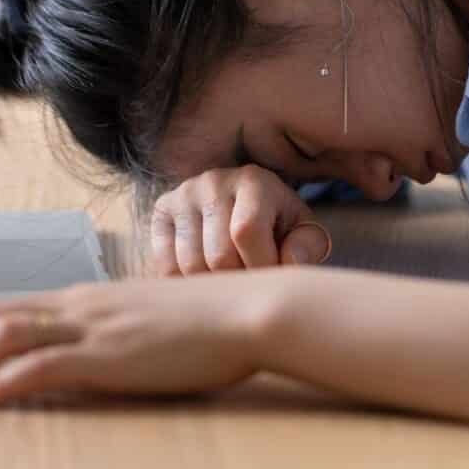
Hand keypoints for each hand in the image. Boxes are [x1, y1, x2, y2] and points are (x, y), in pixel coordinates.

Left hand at [0, 270, 286, 410]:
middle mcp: (77, 305)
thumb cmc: (206, 318)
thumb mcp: (146, 320)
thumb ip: (111, 331)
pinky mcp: (108, 353)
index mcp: (84, 298)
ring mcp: (91, 326)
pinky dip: (1, 380)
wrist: (246, 308)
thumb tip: (86, 351)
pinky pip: (41, 364)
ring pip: (4, 336)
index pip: (6, 310)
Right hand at [150, 164, 331, 275]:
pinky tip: (206, 279)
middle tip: (250, 286)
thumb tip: (287, 262)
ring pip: (190, 265)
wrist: (242, 206)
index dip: (260, 266)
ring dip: (213, 288)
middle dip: (238, 283)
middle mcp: (213, 181)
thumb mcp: (302, 232)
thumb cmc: (278, 227)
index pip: (246, 232)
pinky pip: (166, 265)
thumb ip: (307, 246)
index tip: (270, 279)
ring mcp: (183, 195)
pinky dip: (186, 284)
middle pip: (217, 255)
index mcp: (254, 181)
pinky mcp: (161, 211)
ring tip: (230, 283)